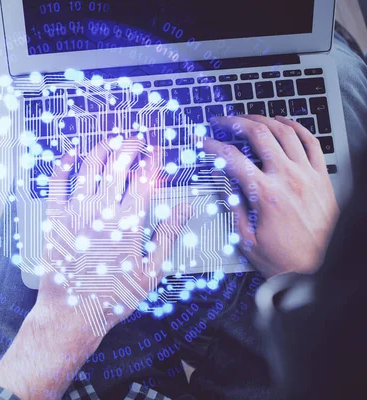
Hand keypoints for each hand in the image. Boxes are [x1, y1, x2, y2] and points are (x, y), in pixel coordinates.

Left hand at [37, 138, 192, 331]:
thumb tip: (184, 210)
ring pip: (89, 168)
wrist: (72, 312)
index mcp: (128, 222)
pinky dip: (63, 165)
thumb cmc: (112, 296)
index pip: (144, 179)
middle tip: (136, 139)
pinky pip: (57, 184)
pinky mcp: (55, 218)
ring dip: (102, 149)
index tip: (156, 148)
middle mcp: (102, 210)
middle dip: (130, 146)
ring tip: (111, 140)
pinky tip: (69, 153)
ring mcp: (76, 212)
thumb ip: (167, 236)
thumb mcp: (150, 271)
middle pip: (118, 166)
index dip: (152, 159)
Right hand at [204, 115, 338, 278]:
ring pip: (285, 131)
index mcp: (266, 195)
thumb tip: (226, 185)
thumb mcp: (248, 240)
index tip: (206, 144)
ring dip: (263, 119)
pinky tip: (285, 122)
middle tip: (223, 121)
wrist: (321, 270)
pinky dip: (297, 127)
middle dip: (236, 122)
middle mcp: (288, 179)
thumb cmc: (287, 260)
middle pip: (259, 134)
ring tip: (248, 118)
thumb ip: (235, 208)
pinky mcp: (322, 177)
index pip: (232, 159)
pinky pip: (311, 141)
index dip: (214, 147)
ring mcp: (307, 175)